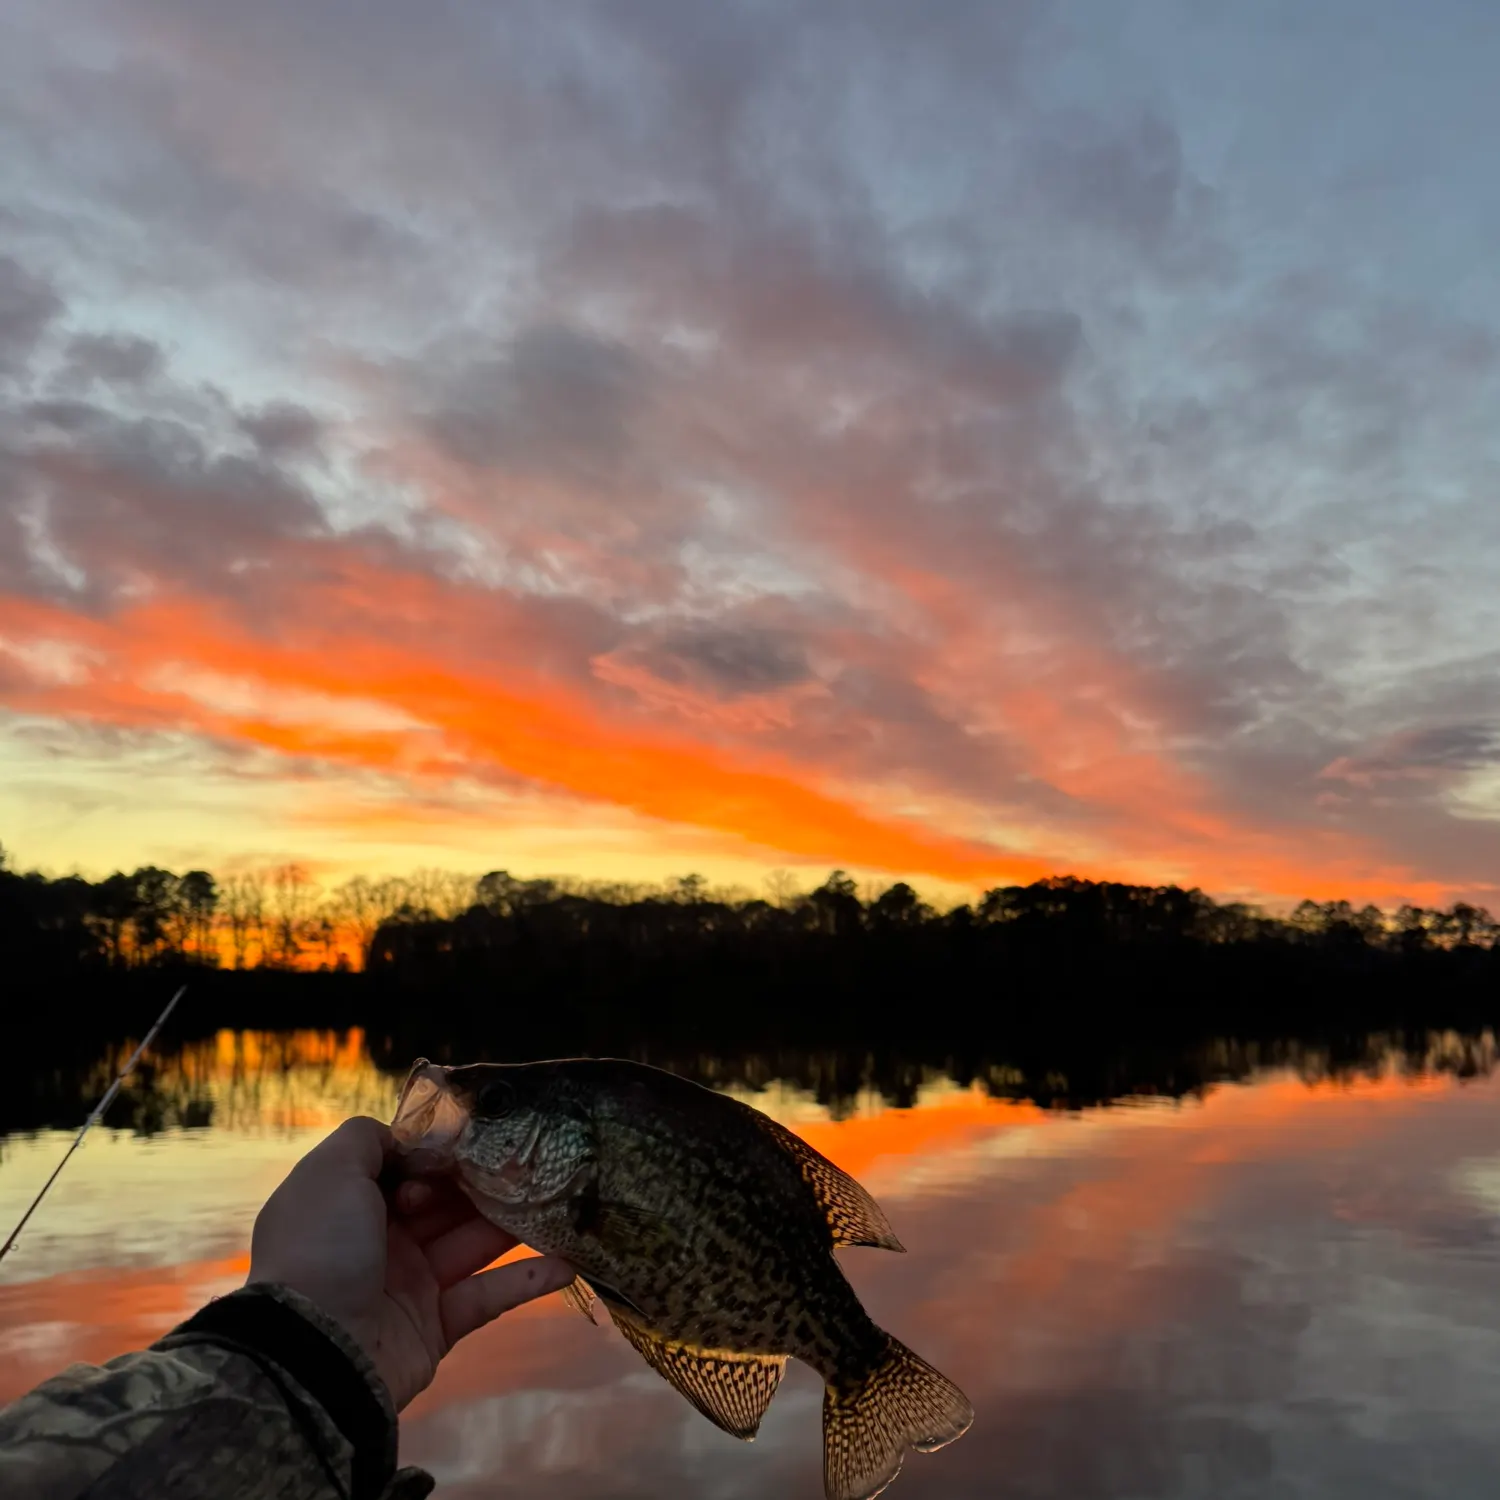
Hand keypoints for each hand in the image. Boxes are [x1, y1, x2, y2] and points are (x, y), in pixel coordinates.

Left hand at [247, 1115, 572, 1409]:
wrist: (312, 1354)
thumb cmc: (322, 1248)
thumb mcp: (331, 1172)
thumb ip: (368, 1138)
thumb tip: (410, 1137)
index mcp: (353, 1203)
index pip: (408, 1167)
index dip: (439, 1154)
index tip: (477, 1142)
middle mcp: (382, 1239)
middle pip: (446, 1201)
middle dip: (486, 1182)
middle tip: (535, 1162)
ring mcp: (411, 1285)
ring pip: (472, 1242)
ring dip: (514, 1222)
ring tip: (562, 1200)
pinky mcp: (437, 1327)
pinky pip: (487, 1296)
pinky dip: (527, 1280)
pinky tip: (567, 1261)